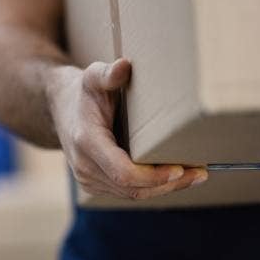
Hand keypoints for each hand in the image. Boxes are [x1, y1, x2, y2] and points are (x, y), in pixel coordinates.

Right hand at [48, 59, 207, 199]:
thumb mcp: (91, 77)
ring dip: (164, 188)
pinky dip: (152, 188)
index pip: (123, 172)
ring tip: (194, 176)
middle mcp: (84, 166)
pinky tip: (173, 177)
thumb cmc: (82, 92)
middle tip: (200, 173)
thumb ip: (107, 74)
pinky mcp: (95, 184)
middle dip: (168, 184)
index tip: (180, 168)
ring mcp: (88, 179)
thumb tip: (124, 66)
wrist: (59, 108)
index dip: (153, 176)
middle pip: (132, 188)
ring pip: (132, 194)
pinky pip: (126, 192)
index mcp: (86, 142)